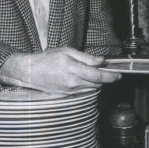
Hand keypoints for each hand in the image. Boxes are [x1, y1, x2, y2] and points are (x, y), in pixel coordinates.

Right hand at [0, 47, 120, 92]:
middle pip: (97, 84)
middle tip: (106, 71)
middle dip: (104, 79)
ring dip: (96, 82)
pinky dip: (87, 86)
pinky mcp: (68, 95)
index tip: (118, 75)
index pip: (98, 76)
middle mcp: (73, 82)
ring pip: (91, 89)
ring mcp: (70, 91)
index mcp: (73, 69)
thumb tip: (101, 61)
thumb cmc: (47, 59)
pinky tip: (82, 79)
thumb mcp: (67, 51)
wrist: (30, 72)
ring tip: (91, 73)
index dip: (111, 76)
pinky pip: (83, 91)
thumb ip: (86, 57)